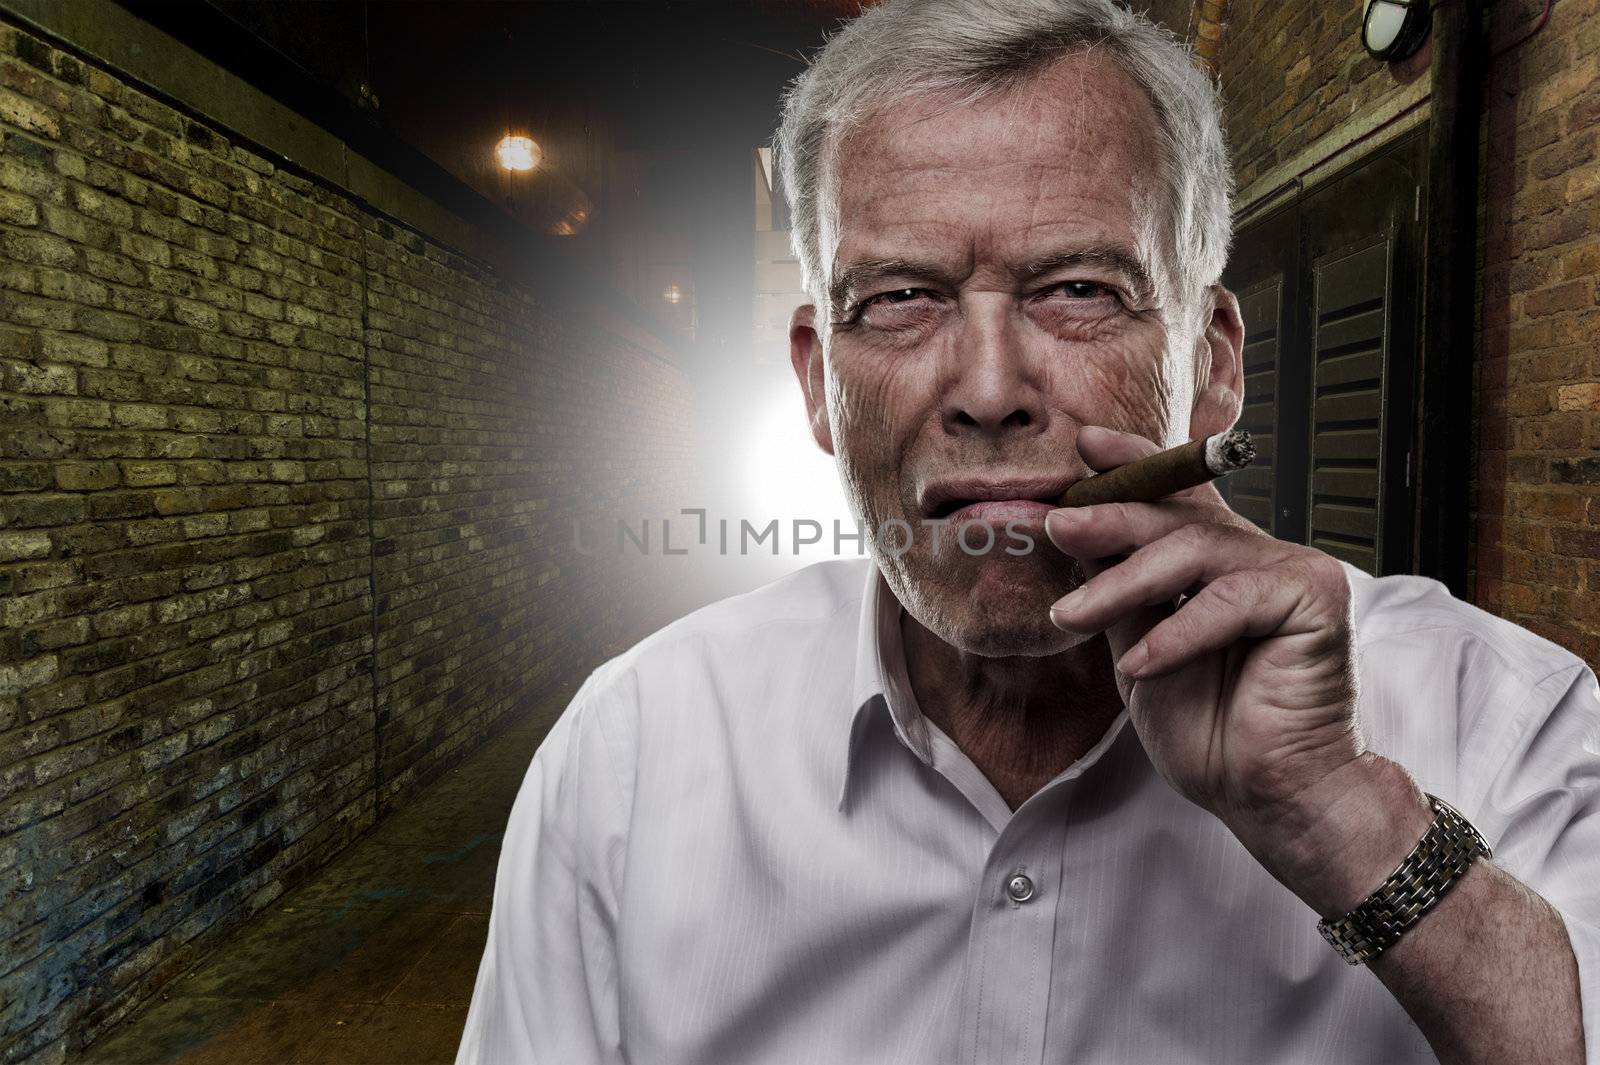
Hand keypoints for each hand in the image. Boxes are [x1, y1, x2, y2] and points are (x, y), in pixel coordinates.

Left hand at [1044, 426, 1424, 912]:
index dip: (1133, 465)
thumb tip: (1072, 533)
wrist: (1268, 796)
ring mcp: (1293, 572)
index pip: (1176, 499)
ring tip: (1074, 616)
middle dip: (1110, 518)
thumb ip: (1120, 595)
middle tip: (1056, 524)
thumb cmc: (1211, 732)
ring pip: (1196, 552)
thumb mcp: (1141, 652)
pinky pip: (1229, 601)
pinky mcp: (1316, 599)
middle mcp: (1261, 557)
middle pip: (1177, 519)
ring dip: (1124, 584)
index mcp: (1223, 563)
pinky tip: (1141, 662)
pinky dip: (1177, 632)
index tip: (1084, 448)